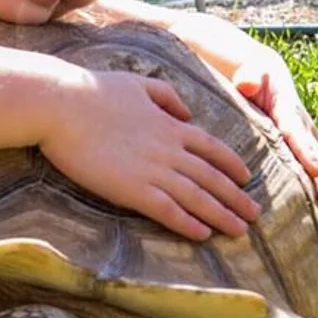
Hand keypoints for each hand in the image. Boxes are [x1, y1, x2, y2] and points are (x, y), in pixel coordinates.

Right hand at [40, 70, 260, 241]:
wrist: (60, 104)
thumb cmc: (92, 91)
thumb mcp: (137, 83)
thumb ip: (167, 95)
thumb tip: (187, 112)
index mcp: (169, 125)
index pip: (212, 148)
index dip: (232, 165)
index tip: (247, 179)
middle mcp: (169, 150)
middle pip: (212, 177)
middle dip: (237, 198)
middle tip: (256, 215)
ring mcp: (152, 170)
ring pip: (197, 197)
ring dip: (221, 215)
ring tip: (240, 231)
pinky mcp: (130, 189)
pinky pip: (167, 210)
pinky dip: (187, 223)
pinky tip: (202, 235)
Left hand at [231, 48, 317, 226]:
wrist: (252, 68)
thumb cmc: (247, 68)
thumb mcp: (247, 68)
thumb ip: (248, 75)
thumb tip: (247, 83)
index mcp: (286, 109)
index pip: (297, 132)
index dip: (306, 152)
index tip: (315, 171)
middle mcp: (297, 126)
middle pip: (314, 157)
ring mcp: (297, 138)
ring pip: (314, 168)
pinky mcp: (291, 147)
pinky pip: (304, 171)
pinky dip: (311, 191)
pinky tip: (313, 214)